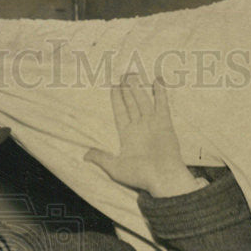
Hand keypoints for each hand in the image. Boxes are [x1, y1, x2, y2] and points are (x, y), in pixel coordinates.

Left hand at [84, 74, 196, 196]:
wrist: (162, 177)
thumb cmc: (140, 175)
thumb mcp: (115, 168)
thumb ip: (101, 158)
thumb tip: (85, 155)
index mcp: (127, 135)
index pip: (120, 112)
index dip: (117, 99)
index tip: (113, 86)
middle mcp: (139, 127)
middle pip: (131, 103)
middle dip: (127, 89)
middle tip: (124, 74)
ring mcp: (152, 124)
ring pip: (143, 100)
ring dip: (138, 87)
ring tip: (133, 73)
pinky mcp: (165, 123)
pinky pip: (162, 104)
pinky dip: (160, 93)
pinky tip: (157, 80)